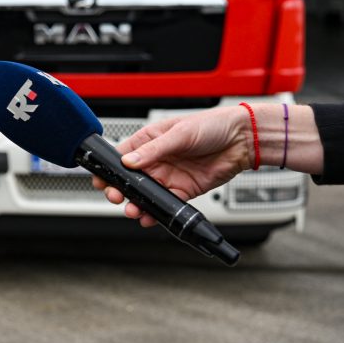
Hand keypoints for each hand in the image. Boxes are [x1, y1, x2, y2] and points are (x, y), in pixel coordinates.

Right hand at [93, 106, 250, 227]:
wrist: (241, 140)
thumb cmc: (211, 126)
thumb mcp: (178, 134)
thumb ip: (153, 150)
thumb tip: (129, 161)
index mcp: (150, 141)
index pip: (122, 155)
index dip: (110, 168)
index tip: (102, 179)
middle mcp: (157, 159)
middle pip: (131, 178)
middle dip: (120, 189)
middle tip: (115, 197)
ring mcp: (169, 175)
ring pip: (146, 194)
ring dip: (137, 204)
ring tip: (133, 210)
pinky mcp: (184, 190)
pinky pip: (167, 203)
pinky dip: (157, 212)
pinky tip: (151, 216)